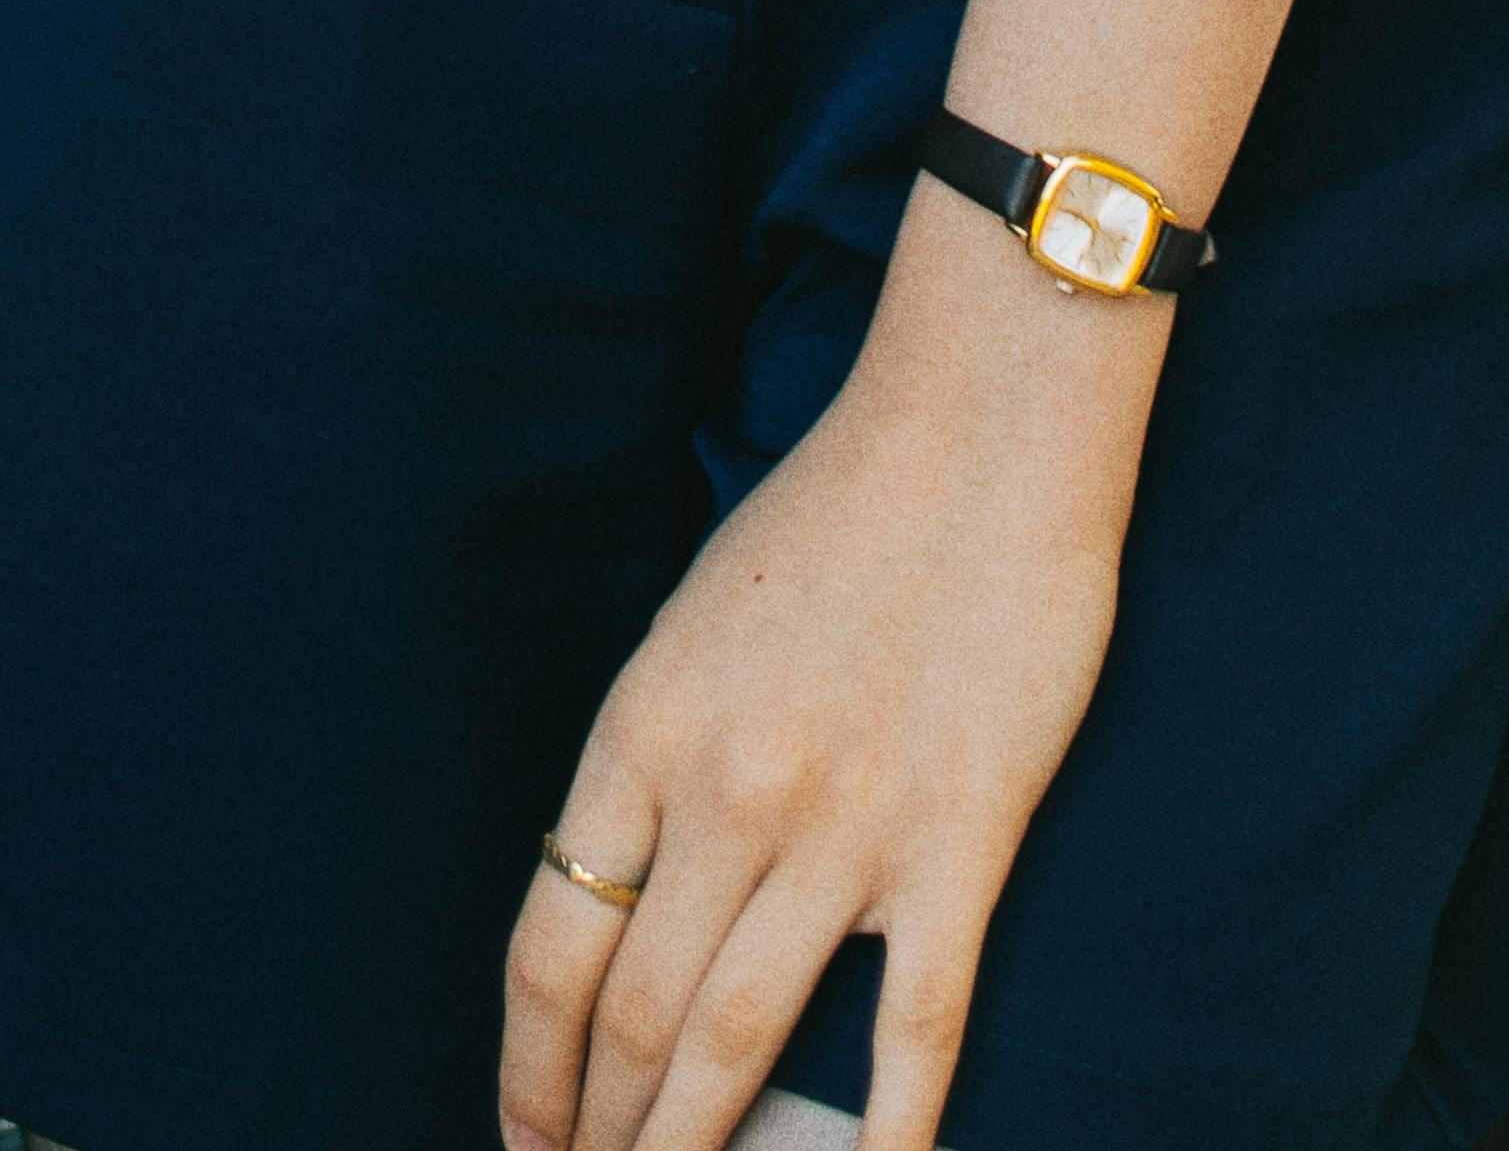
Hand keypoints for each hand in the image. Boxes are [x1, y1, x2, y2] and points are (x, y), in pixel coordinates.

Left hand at [497, 214, 1152, 1150]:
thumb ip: (665, 760)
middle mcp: (726, 794)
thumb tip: (637, 902)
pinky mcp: (960, 841)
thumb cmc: (837, 508)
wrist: (984, 427)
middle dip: (602, 1137)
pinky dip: (884, 1133)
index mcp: (644, 729)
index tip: (523, 1136)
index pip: (551, 948)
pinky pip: (914, 1028)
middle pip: (635, 1020)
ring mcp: (845, 830)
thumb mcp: (699, 620)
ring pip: (740, 1043)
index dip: (528, 1069)